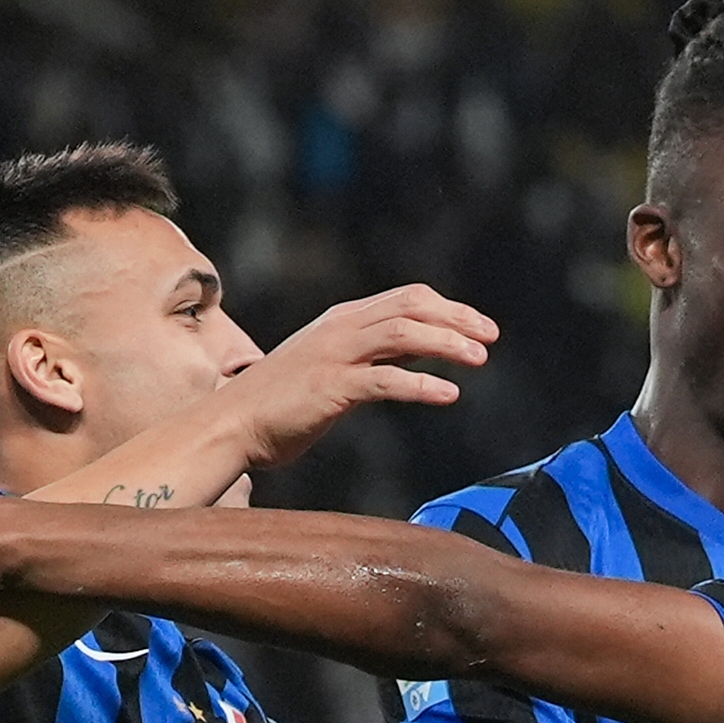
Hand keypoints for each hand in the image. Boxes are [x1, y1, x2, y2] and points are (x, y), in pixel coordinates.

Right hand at [221, 284, 496, 472]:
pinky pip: (386, 380)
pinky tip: (448, 394)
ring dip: (447, 344)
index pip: (407, 298)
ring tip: (480, 361)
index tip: (481, 328)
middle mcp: (341, 329)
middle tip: (491, 339)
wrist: (232, 424)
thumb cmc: (281, 403)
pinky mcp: (332, 387)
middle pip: (411, 307)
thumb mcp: (331, 368)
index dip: (449, 309)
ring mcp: (335, 355)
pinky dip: (421, 383)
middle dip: (457, 319)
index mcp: (343, 320)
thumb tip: (415, 355)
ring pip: (403, 334)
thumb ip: (369, 357)